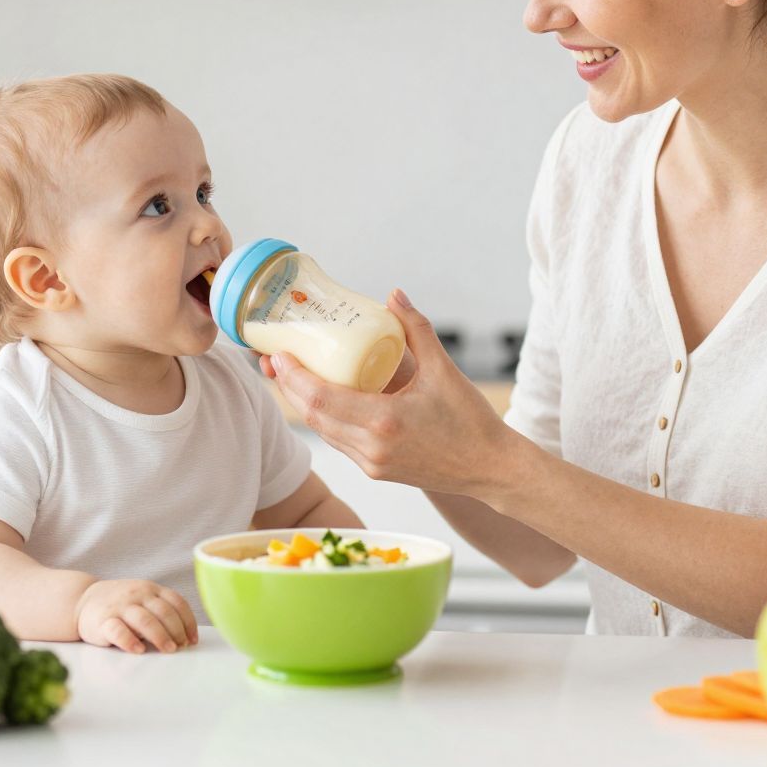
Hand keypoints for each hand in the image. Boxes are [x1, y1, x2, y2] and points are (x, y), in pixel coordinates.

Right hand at [75, 580, 198, 653]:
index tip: (192, 640)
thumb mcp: (143, 599)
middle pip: (164, 612)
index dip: (188, 622)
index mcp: (151, 589)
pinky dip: (130, 641)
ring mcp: (120, 606)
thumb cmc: (122, 605)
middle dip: (176, 631)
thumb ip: (161, 611)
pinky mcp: (103, 621)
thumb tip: (185, 638)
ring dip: (160, 636)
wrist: (84, 600)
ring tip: (168, 650)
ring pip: (144, 620)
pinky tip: (139, 650)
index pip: (177, 602)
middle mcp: (138, 594)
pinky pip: (118, 630)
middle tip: (181, 647)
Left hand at [263, 289, 513, 495]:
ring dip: (303, 404)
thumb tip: (393, 294)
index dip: (292, 376)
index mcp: (383, 421)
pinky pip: (339, 442)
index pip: (319, 398)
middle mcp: (371, 447)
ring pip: (322, 431)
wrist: (491, 468)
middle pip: (311, 415)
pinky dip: (325, 419)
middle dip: (288, 387)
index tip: (278, 353)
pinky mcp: (376, 473)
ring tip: (290, 376)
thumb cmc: (471, 420)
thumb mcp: (443, 368)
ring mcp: (371, 464)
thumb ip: (415, 328)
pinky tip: (323, 399)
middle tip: (275, 359)